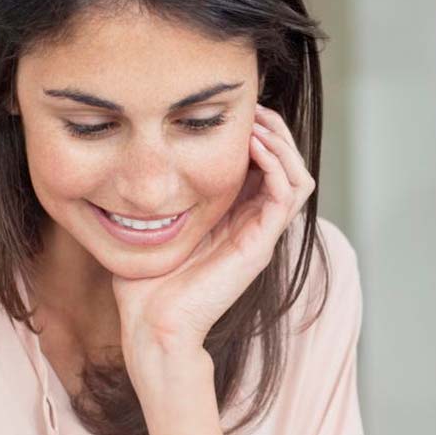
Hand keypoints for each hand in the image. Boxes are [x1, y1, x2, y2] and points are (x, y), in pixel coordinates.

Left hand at [113, 107, 313, 384]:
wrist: (152, 326)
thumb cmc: (146, 285)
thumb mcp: (153, 226)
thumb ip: (160, 198)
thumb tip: (138, 165)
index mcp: (235, 220)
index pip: (266, 168)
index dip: (259, 135)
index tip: (236, 111)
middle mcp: (255, 225)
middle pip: (288, 167)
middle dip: (275, 132)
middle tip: (253, 108)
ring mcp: (261, 235)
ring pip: (297, 178)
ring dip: (282, 144)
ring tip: (257, 123)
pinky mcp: (260, 244)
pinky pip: (286, 195)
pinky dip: (276, 165)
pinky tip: (253, 146)